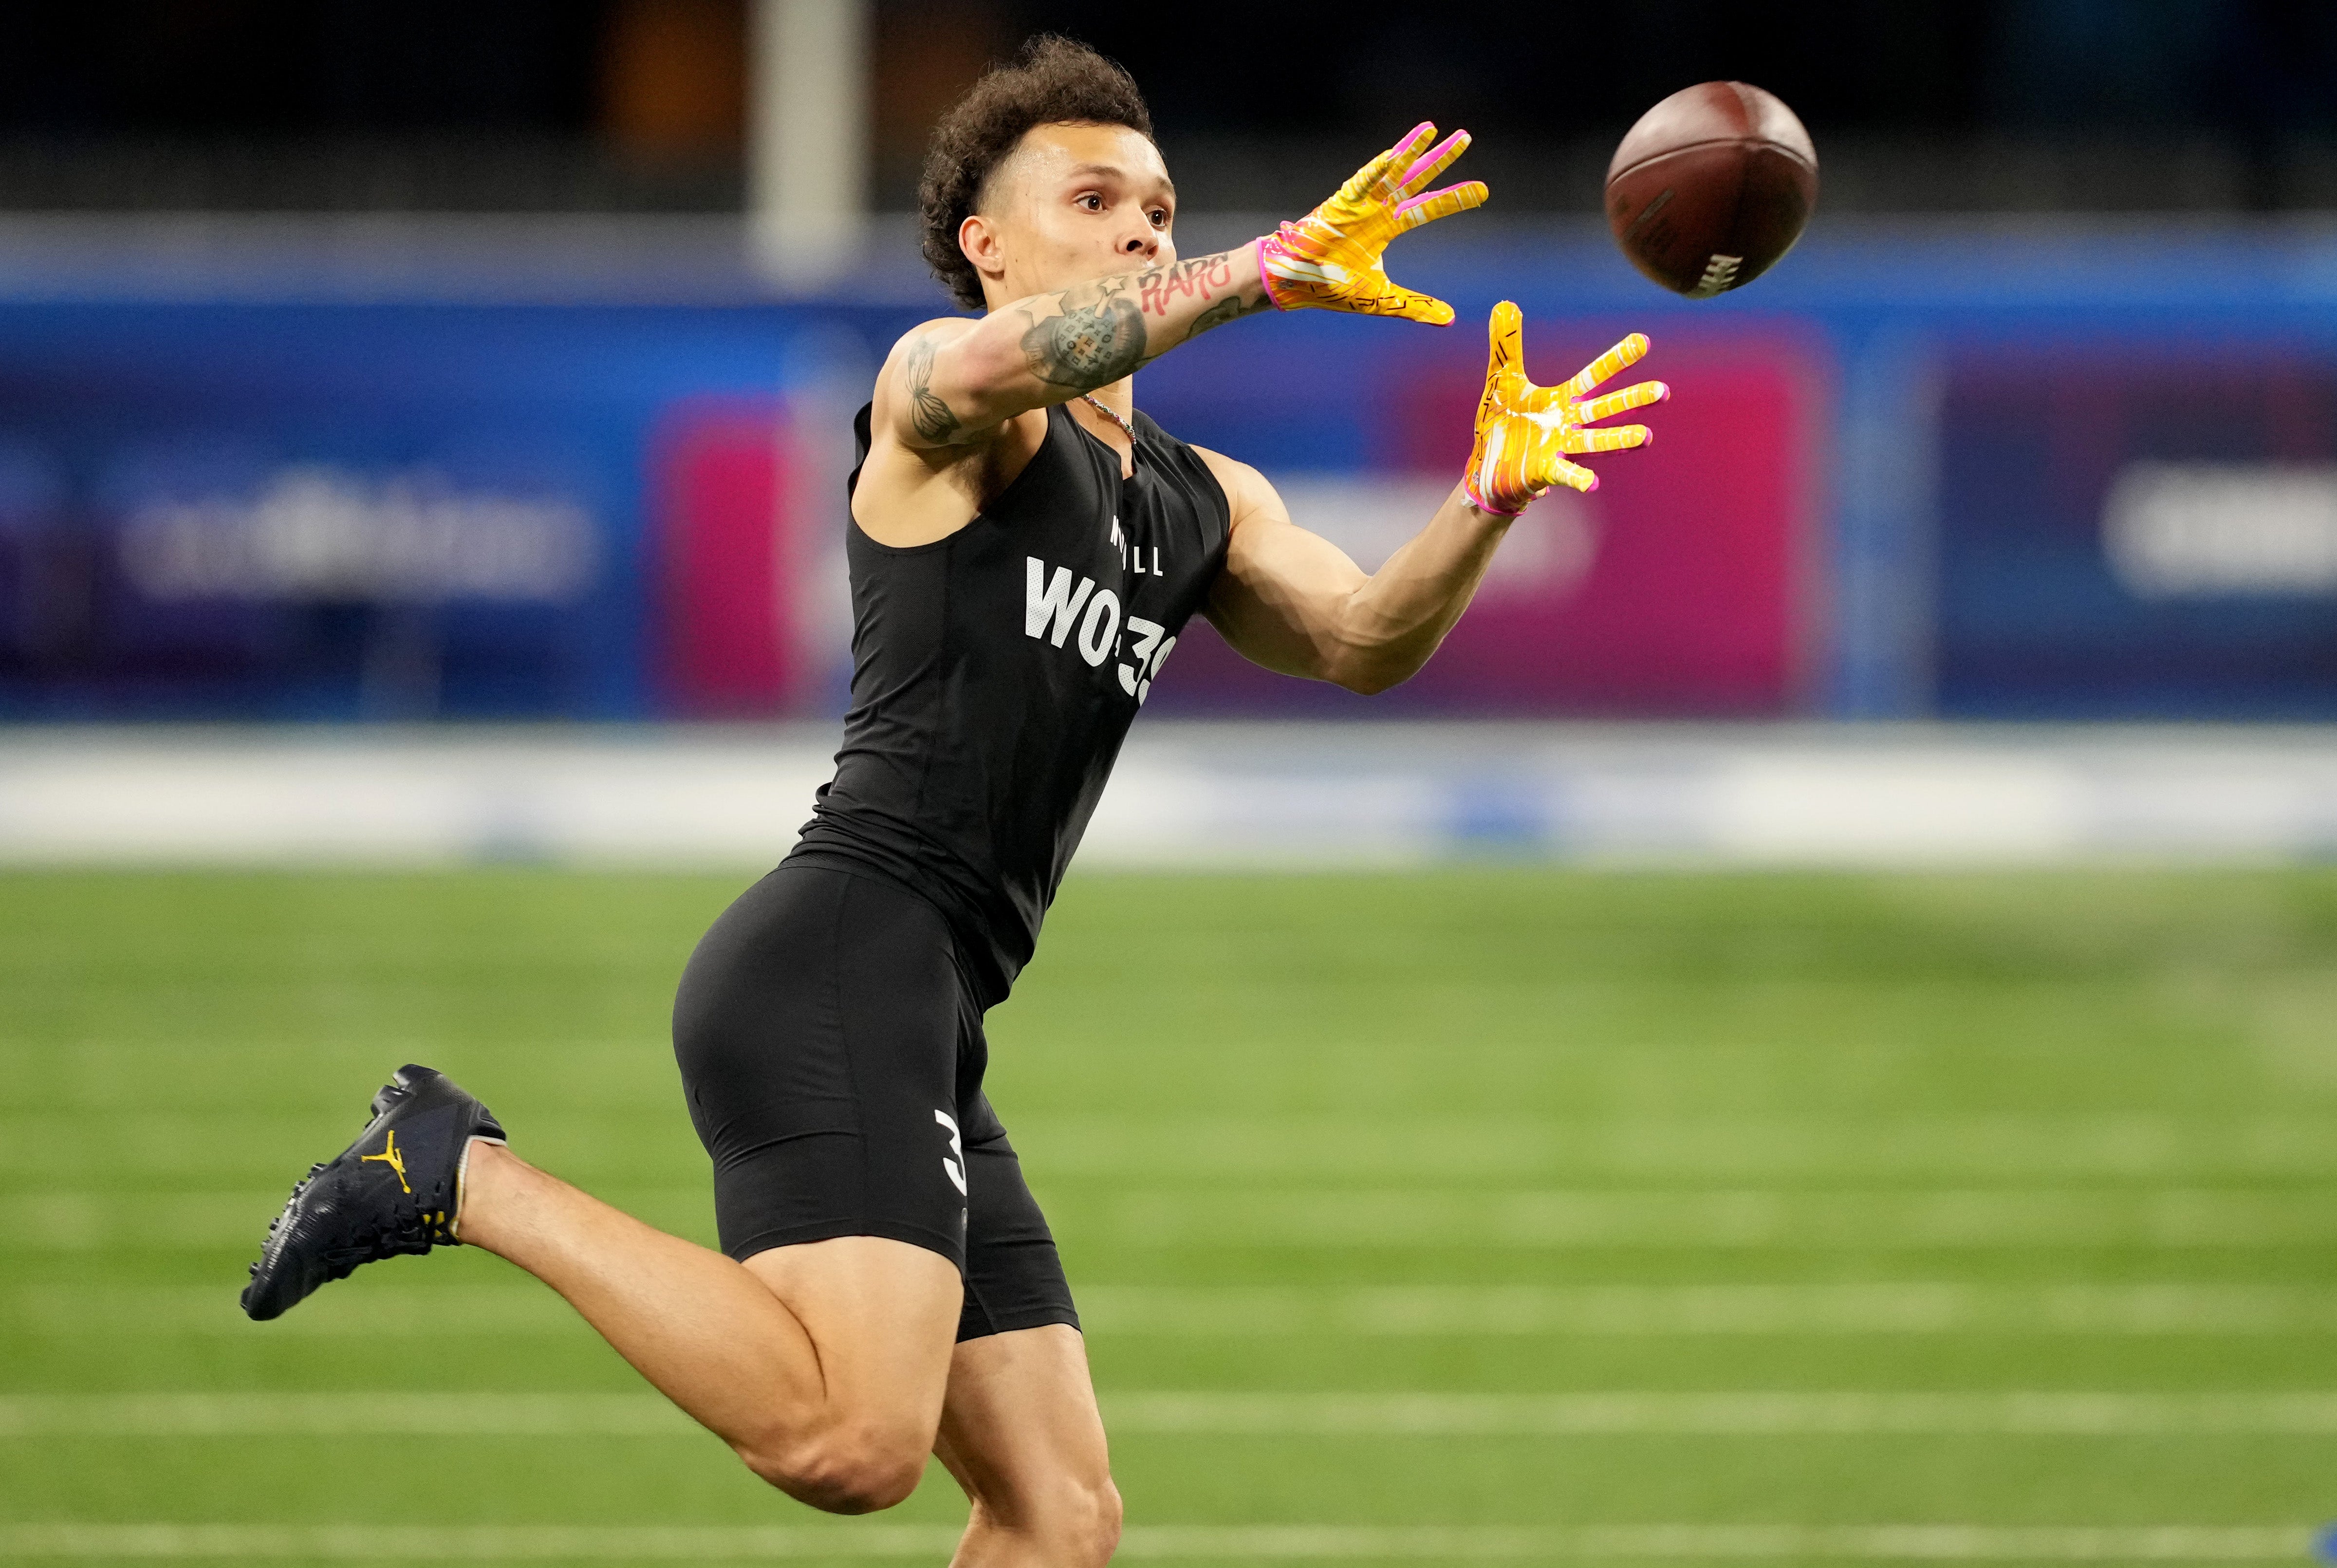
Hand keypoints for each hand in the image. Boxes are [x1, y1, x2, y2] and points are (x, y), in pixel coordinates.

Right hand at [1255, 122, 1485, 324]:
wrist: (1297, 283)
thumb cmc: (1333, 287)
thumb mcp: (1384, 299)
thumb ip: (1416, 306)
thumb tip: (1449, 320)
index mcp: (1387, 227)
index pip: (1427, 208)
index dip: (1454, 198)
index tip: (1483, 189)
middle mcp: (1377, 209)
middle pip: (1416, 179)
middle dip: (1441, 160)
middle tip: (1466, 137)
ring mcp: (1359, 203)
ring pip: (1391, 171)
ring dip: (1411, 150)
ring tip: (1432, 129)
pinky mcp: (1339, 204)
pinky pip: (1360, 183)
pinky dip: (1376, 169)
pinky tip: (1394, 153)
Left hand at [1465, 303, 1668, 513]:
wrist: (1488, 467)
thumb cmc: (1503, 424)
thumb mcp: (1503, 380)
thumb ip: (1508, 345)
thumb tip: (1504, 304)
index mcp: (1564, 400)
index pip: (1595, 376)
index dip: (1617, 359)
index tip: (1643, 341)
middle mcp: (1570, 424)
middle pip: (1607, 409)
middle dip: (1633, 400)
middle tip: (1663, 392)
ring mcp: (1561, 448)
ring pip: (1597, 442)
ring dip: (1621, 439)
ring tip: (1647, 437)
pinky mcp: (1546, 472)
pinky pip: (1566, 474)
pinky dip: (1579, 477)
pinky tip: (1594, 482)